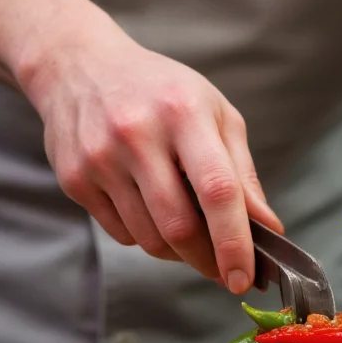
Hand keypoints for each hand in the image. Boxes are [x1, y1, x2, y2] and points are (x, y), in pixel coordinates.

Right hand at [26, 34, 282, 292]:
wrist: (80, 65)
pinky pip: (121, 234)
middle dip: (207, 260)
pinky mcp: (74, 179)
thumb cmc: (162, 92)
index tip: (244, 277)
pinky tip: (151, 210)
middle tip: (223, 271)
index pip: (217, 191)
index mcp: (184, 113)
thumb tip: (267, 228)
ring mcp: (100, 158)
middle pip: (179, 227)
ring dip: (177, 252)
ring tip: (189, 233)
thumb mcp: (215, 113)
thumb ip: (242, 173)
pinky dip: (145, 237)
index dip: (234, 242)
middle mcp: (137, 134)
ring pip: (148, 239)